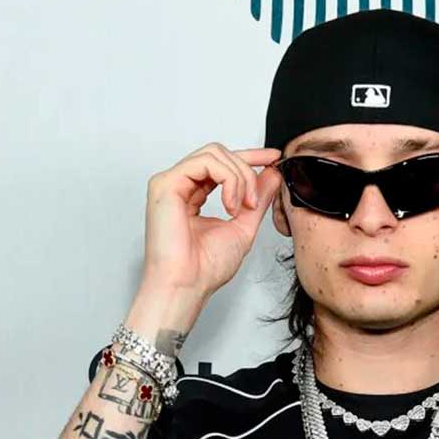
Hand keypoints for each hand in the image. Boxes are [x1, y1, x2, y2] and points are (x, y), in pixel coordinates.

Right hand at [141, 142, 281, 296]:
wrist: (188, 285)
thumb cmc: (205, 268)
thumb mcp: (244, 226)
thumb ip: (257, 199)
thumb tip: (271, 174)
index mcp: (193, 195)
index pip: (221, 163)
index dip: (249, 156)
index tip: (273, 158)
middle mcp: (180, 186)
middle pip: (219, 153)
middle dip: (247, 170)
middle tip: (254, 201)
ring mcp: (171, 183)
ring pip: (214, 153)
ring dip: (239, 177)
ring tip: (243, 206)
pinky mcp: (165, 184)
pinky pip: (206, 162)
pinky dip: (227, 179)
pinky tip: (230, 204)